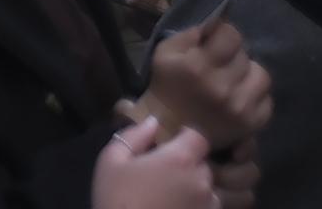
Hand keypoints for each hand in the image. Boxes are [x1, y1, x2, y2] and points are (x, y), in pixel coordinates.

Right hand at [93, 118, 218, 208]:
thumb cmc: (117, 199)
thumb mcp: (111, 161)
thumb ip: (134, 136)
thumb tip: (153, 122)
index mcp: (180, 159)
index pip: (199, 136)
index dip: (186, 137)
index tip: (170, 143)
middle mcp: (202, 181)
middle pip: (204, 163)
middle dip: (188, 164)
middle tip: (164, 173)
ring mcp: (209, 206)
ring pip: (208, 188)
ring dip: (194, 188)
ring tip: (170, 196)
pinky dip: (196, 207)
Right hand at [139, 18, 270, 153]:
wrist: (170, 130)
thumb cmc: (166, 85)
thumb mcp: (166, 51)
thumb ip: (193, 33)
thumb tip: (218, 24)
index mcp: (198, 66)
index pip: (231, 34)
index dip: (224, 33)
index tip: (216, 40)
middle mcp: (223, 87)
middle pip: (245, 54)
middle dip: (233, 54)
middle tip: (221, 62)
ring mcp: (240, 108)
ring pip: (262, 75)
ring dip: (248, 74)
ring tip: (234, 79)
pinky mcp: (252, 124)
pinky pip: (267, 100)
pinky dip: (255, 95)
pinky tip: (240, 97)